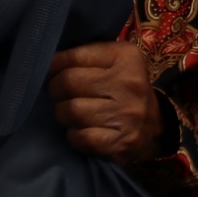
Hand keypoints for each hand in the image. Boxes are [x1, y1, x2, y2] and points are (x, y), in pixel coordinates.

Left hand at [47, 39, 166, 164]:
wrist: (153, 126)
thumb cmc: (122, 89)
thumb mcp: (113, 63)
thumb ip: (84, 57)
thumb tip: (44, 61)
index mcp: (126, 57)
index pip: (74, 56)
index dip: (54, 66)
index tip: (53, 73)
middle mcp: (129, 82)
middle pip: (67, 82)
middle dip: (58, 91)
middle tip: (64, 95)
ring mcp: (127, 113)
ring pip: (70, 111)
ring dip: (65, 115)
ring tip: (75, 114)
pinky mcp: (121, 140)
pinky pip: (79, 137)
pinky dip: (75, 136)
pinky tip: (85, 131)